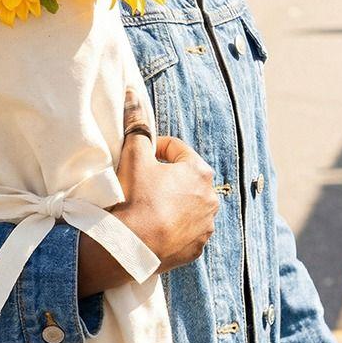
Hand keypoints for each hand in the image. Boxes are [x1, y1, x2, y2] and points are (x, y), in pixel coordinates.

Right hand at [78, 90, 219, 296]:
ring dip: (173, 202)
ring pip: (188, 205)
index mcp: (199, 171)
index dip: (154, 149)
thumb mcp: (133, 156)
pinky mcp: (198, 248)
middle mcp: (211, 198)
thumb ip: (137, 124)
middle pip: (185, 178)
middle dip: (166, 177)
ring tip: (148, 207)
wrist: (130, 246)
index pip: (176, 149)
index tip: (139, 158)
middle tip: (142, 183)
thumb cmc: (135, 196)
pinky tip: (155, 227)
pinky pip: (187, 230)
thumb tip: (132, 94)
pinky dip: (174, 226)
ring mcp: (206, 225)